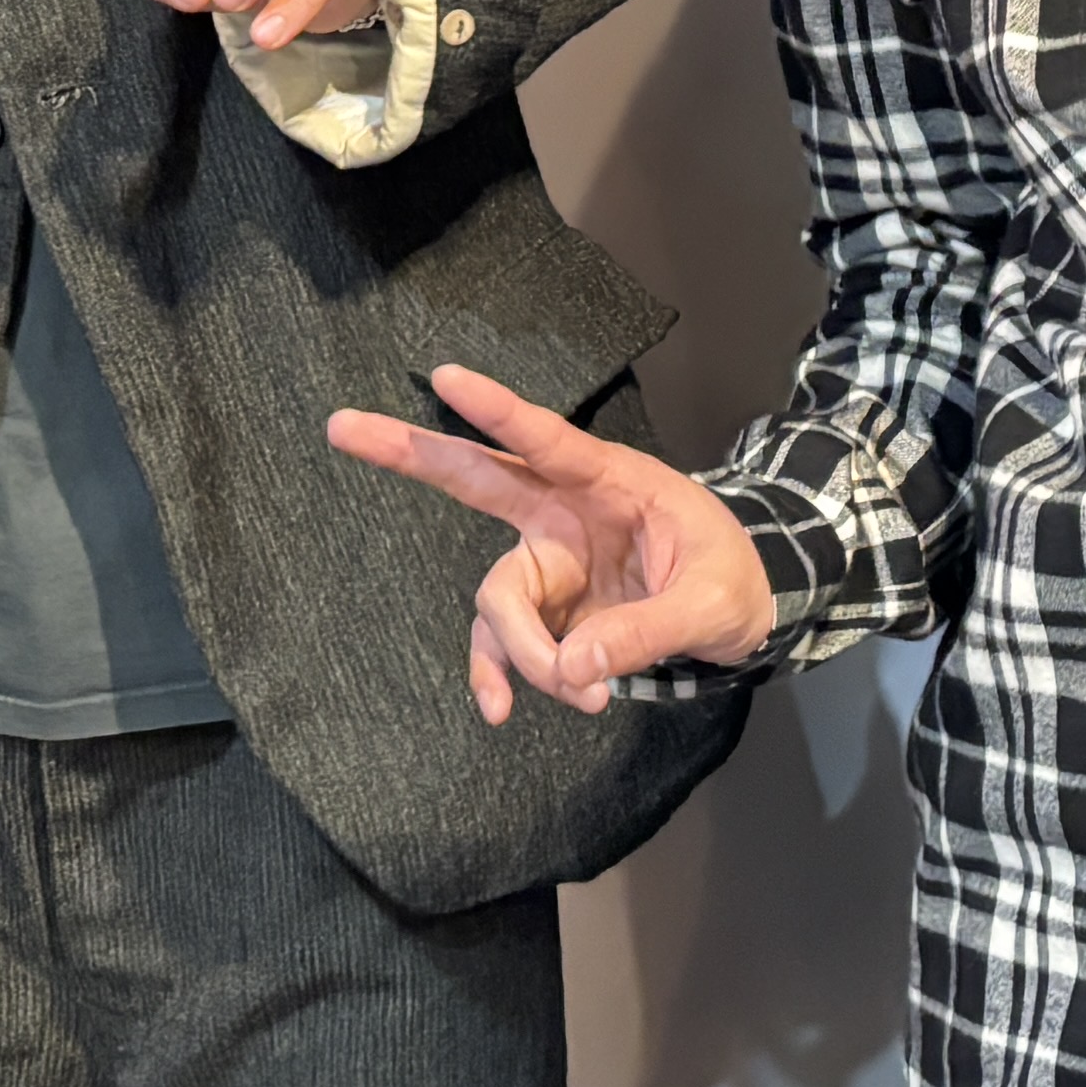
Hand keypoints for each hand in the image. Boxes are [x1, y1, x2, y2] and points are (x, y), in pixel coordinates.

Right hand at [325, 363, 773, 720]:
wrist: (745, 606)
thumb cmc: (732, 580)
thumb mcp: (713, 604)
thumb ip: (648, 631)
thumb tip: (576, 669)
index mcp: (610, 482)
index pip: (547, 440)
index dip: (496, 411)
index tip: (445, 376)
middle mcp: (563, 512)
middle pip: (474, 477)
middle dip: (407, 452)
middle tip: (340, 425)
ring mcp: (548, 562)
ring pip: (498, 599)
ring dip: (522, 651)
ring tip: (584, 693)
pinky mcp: (546, 610)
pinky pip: (500, 641)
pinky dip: (498, 676)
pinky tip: (501, 709)